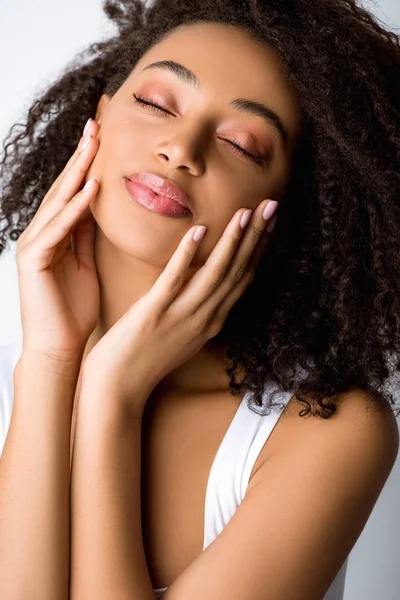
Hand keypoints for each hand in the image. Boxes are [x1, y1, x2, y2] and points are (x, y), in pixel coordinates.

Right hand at [15, 118, 100, 363]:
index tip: (106, 137)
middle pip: (65, 187)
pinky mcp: (33, 259)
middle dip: (82, 155)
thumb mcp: (85, 264)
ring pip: (59, 200)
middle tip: (98, 122)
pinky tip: (90, 187)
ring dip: (78, 170)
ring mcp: (35, 244)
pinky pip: (58, 228)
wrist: (59, 347)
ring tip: (94, 141)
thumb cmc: (74, 310)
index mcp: (57, 235)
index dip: (89, 164)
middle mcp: (42, 233)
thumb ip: (87, 236)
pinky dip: (74, 208)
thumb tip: (99, 208)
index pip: (75, 191)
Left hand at [83, 199, 277, 409]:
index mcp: (211, 321)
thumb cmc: (144, 358)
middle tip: (271, 205)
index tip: (269, 221)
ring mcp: (181, 317)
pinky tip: (198, 231)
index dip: (258, 248)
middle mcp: (204, 319)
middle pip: (237, 272)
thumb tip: (202, 282)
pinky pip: (175, 281)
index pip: (242, 279)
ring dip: (232, 241)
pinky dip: (188, 255)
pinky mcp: (154, 314)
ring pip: (214, 274)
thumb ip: (195, 308)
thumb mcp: (181, 333)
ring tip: (245, 212)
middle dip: (256, 237)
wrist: (118, 388)